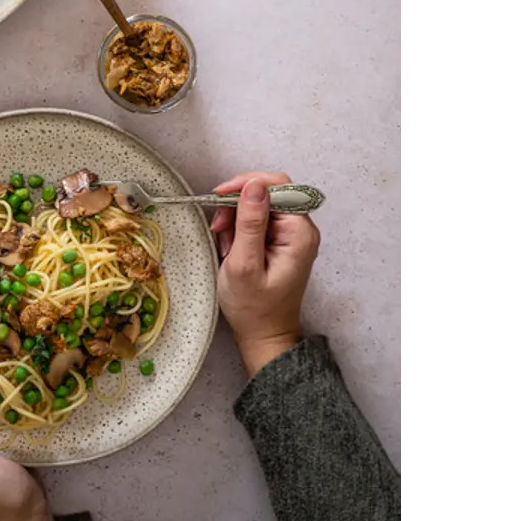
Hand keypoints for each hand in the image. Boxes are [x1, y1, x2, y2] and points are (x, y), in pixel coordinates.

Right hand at [211, 171, 319, 376]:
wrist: (264, 336)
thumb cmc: (253, 308)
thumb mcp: (244, 264)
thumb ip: (250, 223)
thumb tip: (254, 185)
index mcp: (299, 233)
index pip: (278, 185)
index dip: (247, 184)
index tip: (219, 195)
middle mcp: (301, 229)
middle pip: (267, 192)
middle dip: (237, 204)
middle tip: (218, 226)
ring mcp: (291, 234)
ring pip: (258, 205)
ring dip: (235, 219)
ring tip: (226, 246)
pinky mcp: (280, 240)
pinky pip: (257, 220)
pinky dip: (239, 229)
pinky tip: (232, 248)